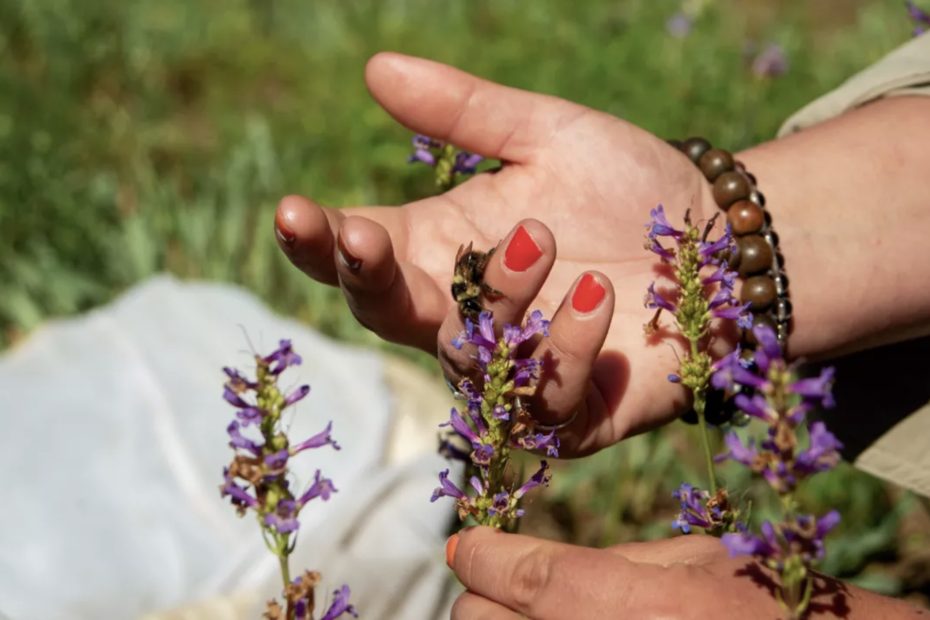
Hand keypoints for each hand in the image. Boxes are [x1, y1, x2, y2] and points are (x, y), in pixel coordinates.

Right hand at [276, 53, 713, 453]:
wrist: (719, 240)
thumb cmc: (628, 186)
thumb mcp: (547, 134)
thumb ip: (465, 110)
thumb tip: (376, 66)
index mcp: (445, 249)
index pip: (361, 256)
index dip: (319, 242)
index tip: (292, 210)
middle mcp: (465, 315)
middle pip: (388, 316)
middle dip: (367, 282)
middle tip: (367, 238)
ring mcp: (513, 371)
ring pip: (464, 358)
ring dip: (494, 299)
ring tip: (542, 235)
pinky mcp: (568, 416)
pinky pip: (541, 402)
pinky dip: (561, 352)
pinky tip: (596, 303)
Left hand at [444, 527, 922, 618]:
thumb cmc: (774, 601)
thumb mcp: (694, 560)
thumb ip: (606, 562)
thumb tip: (526, 563)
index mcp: (616, 604)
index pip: (515, 576)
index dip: (484, 555)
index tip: (472, 547)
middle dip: (485, 600)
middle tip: (502, 586)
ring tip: (537, 612)